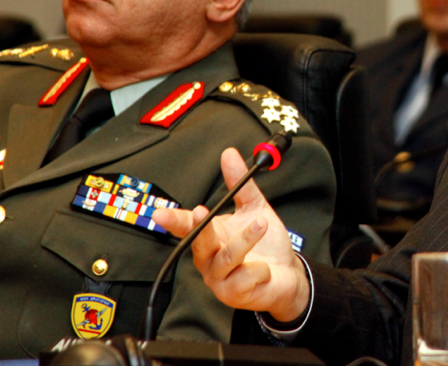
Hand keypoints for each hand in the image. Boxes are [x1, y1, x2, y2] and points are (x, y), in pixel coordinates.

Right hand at [152, 147, 310, 321]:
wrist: (287, 275)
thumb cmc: (267, 246)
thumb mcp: (255, 208)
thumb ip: (241, 184)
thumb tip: (229, 154)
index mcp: (211, 237)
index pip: (186, 226)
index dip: (172, 219)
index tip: (159, 212)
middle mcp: (210, 259)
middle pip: (198, 243)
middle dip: (199, 227)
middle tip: (201, 212)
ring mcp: (219, 278)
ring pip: (225, 258)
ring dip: (243, 240)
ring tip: (261, 224)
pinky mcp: (234, 294)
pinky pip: (243, 278)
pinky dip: (258, 269)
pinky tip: (265, 267)